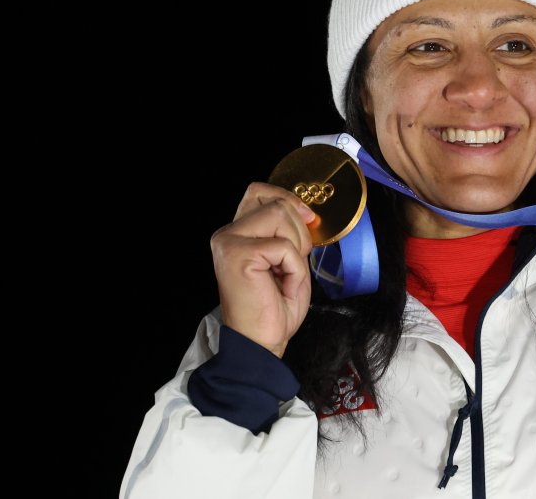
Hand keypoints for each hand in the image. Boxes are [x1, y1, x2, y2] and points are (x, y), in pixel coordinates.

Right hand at [209, 182, 317, 357]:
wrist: (260, 344)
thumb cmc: (272, 309)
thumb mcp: (287, 261)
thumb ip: (289, 233)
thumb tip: (305, 211)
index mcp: (236, 234)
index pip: (259, 192)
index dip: (287, 198)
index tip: (308, 218)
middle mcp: (227, 234)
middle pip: (275, 201)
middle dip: (299, 227)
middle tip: (296, 259)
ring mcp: (229, 243)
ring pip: (280, 215)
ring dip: (297, 245)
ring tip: (286, 273)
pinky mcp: (238, 255)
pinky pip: (284, 246)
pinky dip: (293, 267)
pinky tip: (282, 284)